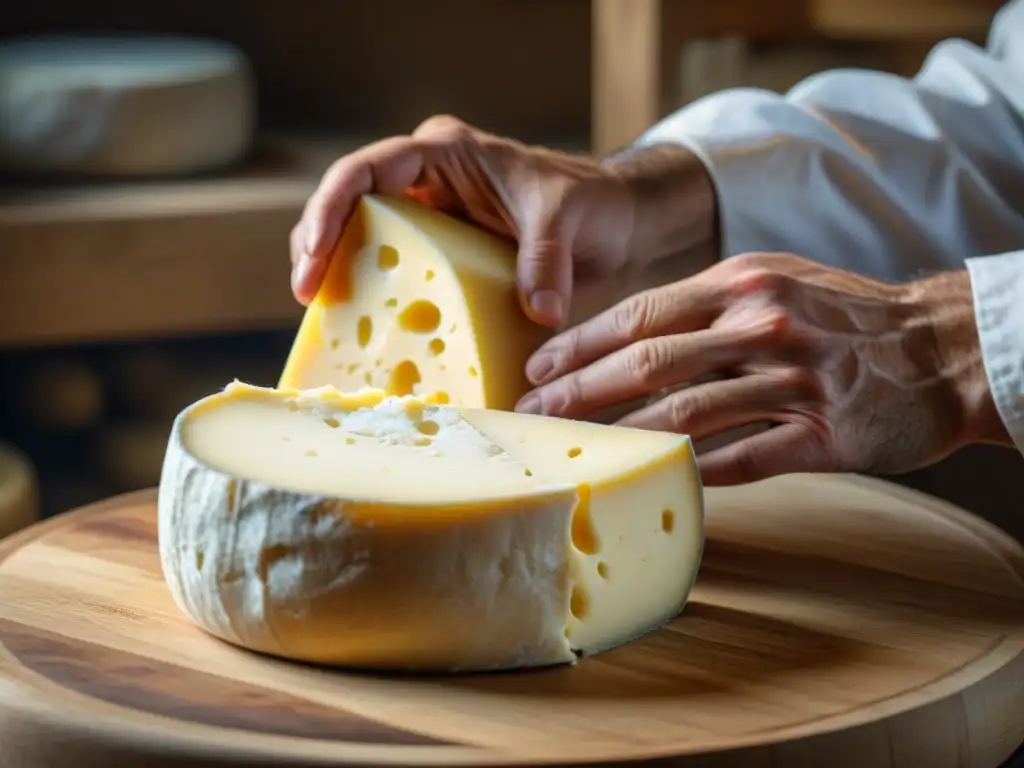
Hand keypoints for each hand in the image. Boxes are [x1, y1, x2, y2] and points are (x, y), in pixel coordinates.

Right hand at [290, 115, 714, 325]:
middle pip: (345, 207)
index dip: (329, 211)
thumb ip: (546, 259)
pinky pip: (396, 278)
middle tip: (307, 296)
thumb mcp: (568, 219)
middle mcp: (424, 184)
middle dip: (317, 247)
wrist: (615, 224)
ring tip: (322, 321)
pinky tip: (368, 339)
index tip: (314, 259)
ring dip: (337, 278)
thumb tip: (538, 312)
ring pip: (360, 243)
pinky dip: (378, 304)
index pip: (363, 170)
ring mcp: (428, 223)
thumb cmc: (590, 203)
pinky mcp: (439, 261)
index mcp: (442, 153)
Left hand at [516, 252, 1008, 484]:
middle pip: (648, 362)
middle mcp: (762, 324)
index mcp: (742, 284)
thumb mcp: (776, 283)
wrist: (943, 348)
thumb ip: (707, 307)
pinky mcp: (826, 434)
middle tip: (530, 416)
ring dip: (620, 436)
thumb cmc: (845, 317)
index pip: (640, 313)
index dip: (580, 343)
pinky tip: (653, 480)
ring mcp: (795, 379)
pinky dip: (694, 472)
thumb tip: (630, 338)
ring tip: (574, 454)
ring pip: (686, 413)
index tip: (536, 367)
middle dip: (578, 392)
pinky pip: (744, 459)